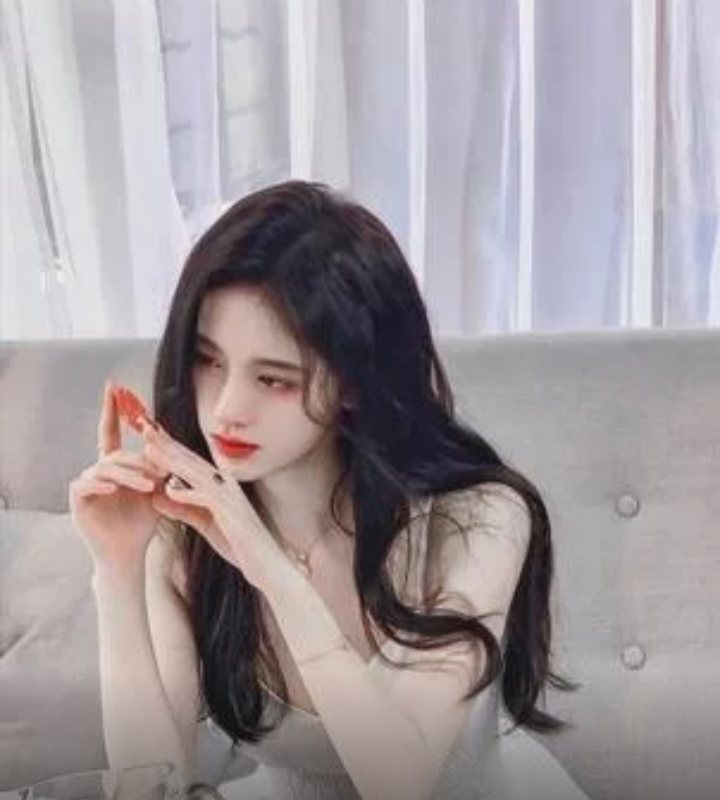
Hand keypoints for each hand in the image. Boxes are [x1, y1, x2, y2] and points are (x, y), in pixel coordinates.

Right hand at [68, 380, 169, 571]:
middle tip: (161, 473)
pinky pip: (85, 485)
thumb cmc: (144, 520)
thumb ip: (161, 464)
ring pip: (105, 468)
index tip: (114, 385)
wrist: (129, 552)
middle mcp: (98, 469)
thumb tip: (169, 438)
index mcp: (116, 463)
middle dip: (139, 461)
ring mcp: (85, 483)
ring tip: (148, 487)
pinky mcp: (77, 499)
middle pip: (117, 453)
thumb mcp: (158, 488)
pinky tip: (112, 488)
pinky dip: (101, 485)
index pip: (112, 430)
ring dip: (129, 475)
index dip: (113, 408)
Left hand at [141, 422, 290, 590]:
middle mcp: (226, 486)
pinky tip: (169, 488)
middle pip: (191, 460)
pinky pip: (206, 499)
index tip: (150, 435)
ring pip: (195, 474)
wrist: (267, 564)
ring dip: (172, 461)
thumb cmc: (239, 544)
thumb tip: (156, 497)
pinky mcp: (231, 514)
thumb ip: (182, 509)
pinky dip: (187, 492)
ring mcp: (230, 498)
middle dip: (167, 444)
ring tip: (149, 450)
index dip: (170, 446)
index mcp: (221, 485)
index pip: (191, 461)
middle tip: (145, 428)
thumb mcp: (204, 523)